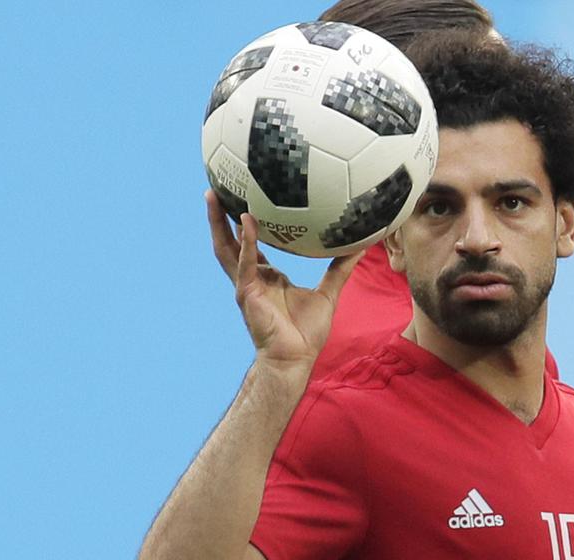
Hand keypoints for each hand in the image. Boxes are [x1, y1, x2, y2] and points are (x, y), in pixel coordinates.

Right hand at [207, 191, 363, 370]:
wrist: (295, 358)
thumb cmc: (307, 332)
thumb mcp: (329, 293)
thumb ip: (340, 269)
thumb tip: (359, 246)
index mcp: (267, 277)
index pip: (251, 245)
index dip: (246, 225)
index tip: (244, 198)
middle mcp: (252, 278)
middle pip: (230, 242)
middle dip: (220, 217)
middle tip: (216, 187)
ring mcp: (246, 286)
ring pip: (227, 249)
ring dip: (219, 223)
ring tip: (213, 196)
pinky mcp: (248, 293)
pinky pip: (246, 262)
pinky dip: (246, 242)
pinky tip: (247, 221)